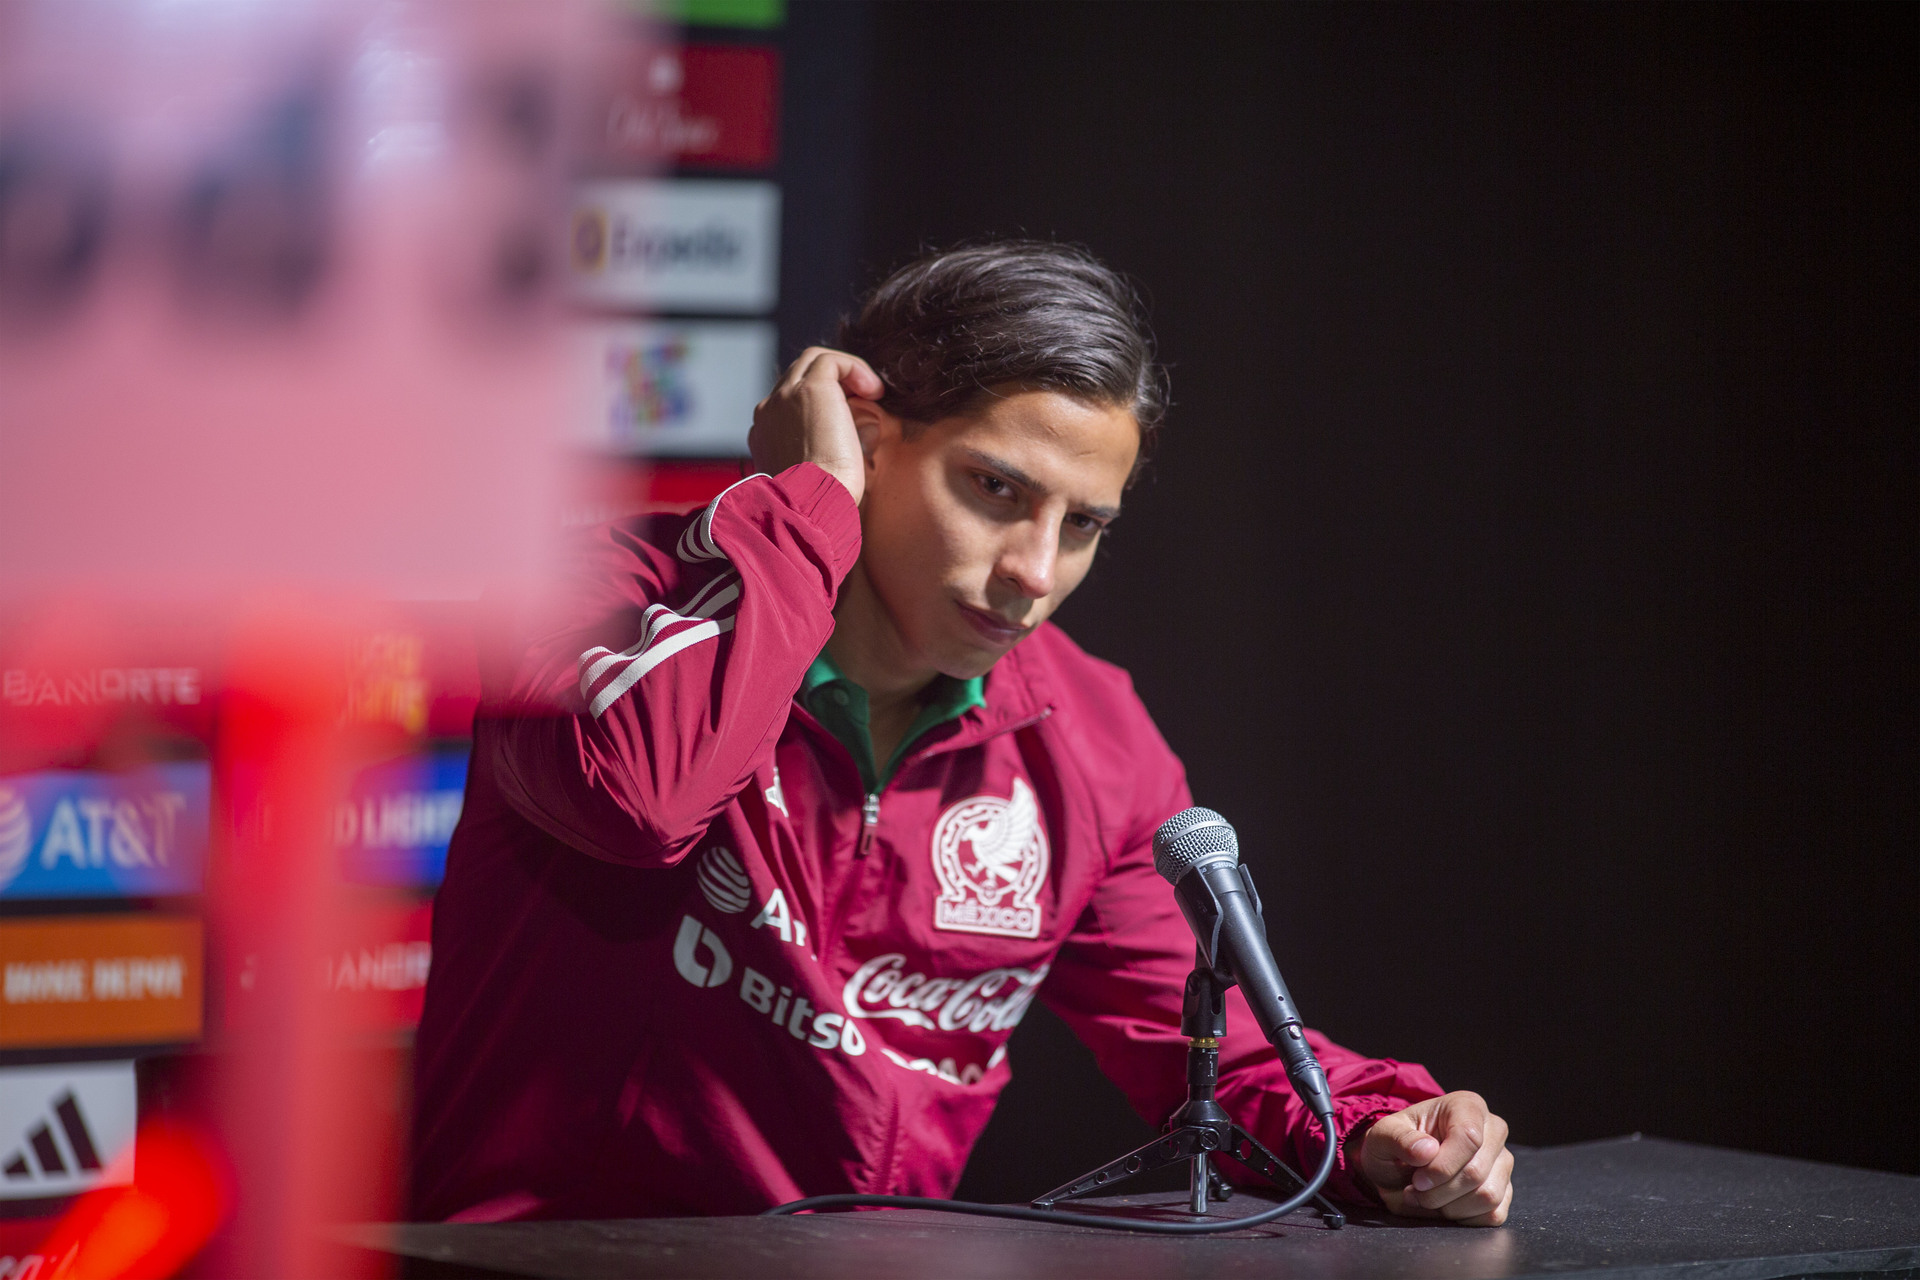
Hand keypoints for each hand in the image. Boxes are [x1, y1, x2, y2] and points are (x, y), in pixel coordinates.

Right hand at [749, 347, 884, 504]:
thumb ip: (831, 448)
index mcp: (765, 435)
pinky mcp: (809, 389)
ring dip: (846, 372)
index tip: (849, 419)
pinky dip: (855, 368)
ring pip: (813, 361)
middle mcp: (768, 412)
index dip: (822, 403)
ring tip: (873, 393)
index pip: (791, 403)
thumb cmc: (820, 504)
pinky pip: (832, 361)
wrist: (810, 507)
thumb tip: (867, 428)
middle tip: (865, 400)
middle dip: (834, 382)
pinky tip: (874, 391)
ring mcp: (784, 398)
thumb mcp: (818, 475)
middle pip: (799, 376)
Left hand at [1355, 1091, 1512, 1225]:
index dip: (1442, 1166)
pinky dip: (1464, 1217)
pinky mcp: (1505, 1189)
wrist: (1400, 1164)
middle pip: (1476, 1172)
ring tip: (1425, 1197)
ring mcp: (1502, 1162)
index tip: (1417, 1180)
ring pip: (1487, 1196)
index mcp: (1467, 1106)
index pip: (1468, 1137)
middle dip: (1439, 1191)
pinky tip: (1445, 1206)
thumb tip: (1427, 1150)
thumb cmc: (1395, 1144)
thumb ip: (1399, 1138)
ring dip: (1449, 1207)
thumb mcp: (1383, 1135)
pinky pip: (1494, 1213)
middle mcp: (1493, 1131)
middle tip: (1414, 1190)